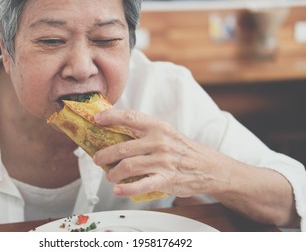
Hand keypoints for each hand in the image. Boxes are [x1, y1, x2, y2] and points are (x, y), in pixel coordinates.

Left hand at [93, 108, 231, 197]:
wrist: (208, 166)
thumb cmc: (183, 149)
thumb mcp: (166, 133)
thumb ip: (144, 132)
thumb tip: (116, 133)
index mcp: (157, 126)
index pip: (129, 117)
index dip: (110, 117)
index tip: (96, 120)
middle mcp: (159, 142)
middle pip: (122, 147)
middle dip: (104, 155)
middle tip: (97, 159)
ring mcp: (162, 161)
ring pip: (127, 166)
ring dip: (112, 173)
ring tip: (110, 176)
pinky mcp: (166, 179)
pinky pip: (141, 185)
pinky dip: (126, 189)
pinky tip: (118, 190)